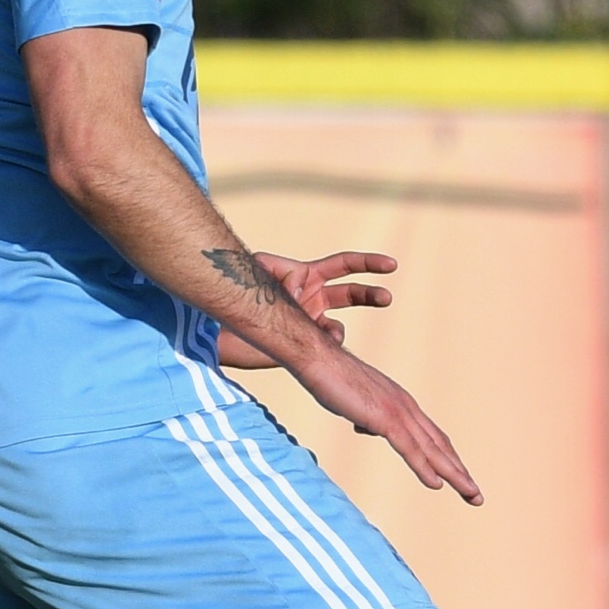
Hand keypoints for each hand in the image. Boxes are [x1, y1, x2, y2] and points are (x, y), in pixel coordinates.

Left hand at [213, 248, 398, 366]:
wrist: (215, 326)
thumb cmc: (231, 289)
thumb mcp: (256, 270)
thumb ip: (280, 272)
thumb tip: (298, 290)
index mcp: (306, 276)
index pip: (344, 265)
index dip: (368, 263)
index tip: (392, 266)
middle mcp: (312, 298)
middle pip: (351, 294)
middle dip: (370, 295)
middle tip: (387, 298)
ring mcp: (308, 322)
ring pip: (336, 327)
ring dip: (335, 331)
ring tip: (329, 334)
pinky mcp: (300, 343)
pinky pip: (320, 345)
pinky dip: (317, 345)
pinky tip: (304, 345)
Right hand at [290, 341, 482, 504]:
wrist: (318, 358)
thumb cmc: (330, 377)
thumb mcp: (355, 402)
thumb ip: (367, 415)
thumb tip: (367, 426)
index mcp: (401, 403)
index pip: (432, 436)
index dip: (447, 458)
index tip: (459, 477)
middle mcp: (406, 407)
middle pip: (440, 445)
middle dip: (459, 472)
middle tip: (476, 496)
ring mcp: (397, 412)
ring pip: (432, 450)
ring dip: (454, 475)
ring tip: (471, 495)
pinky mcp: (384, 418)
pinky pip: (409, 449)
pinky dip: (425, 468)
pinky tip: (437, 485)